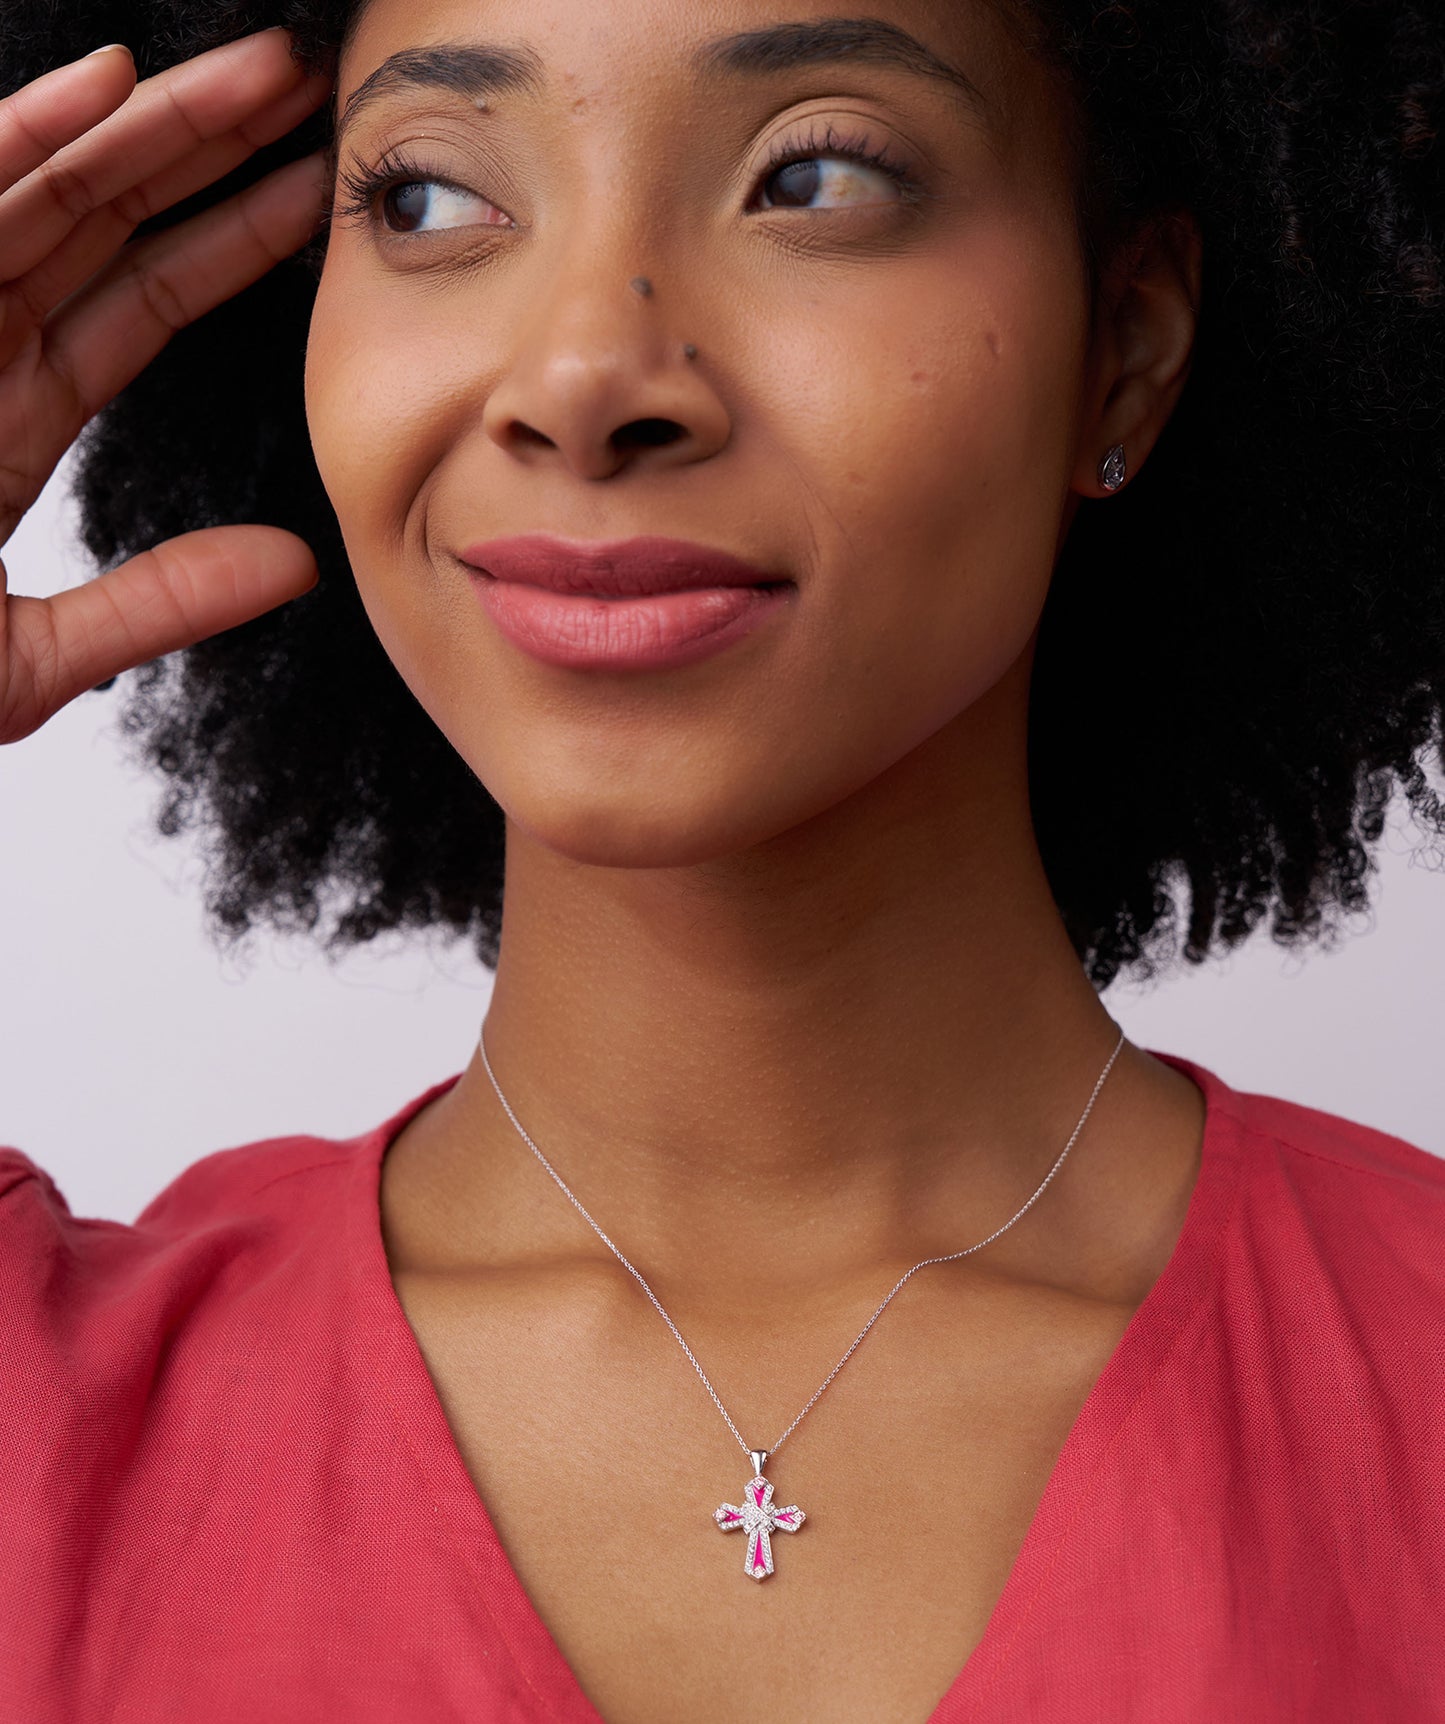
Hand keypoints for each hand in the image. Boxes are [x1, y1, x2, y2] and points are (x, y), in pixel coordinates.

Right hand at [0, 28, 332, 743]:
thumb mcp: (33, 658)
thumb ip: (159, 603)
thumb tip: (297, 565)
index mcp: (10, 419)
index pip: (138, 302)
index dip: (229, 241)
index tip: (312, 194)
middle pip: (105, 222)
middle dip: (204, 149)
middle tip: (304, 86)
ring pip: (48, 190)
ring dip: (149, 121)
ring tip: (253, 70)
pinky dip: (25, 139)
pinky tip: (107, 81)